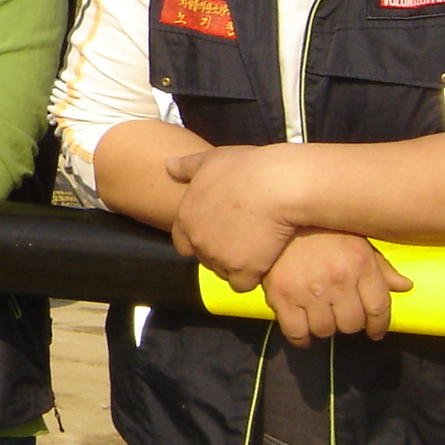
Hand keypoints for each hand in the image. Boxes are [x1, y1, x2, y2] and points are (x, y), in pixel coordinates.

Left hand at [168, 144, 310, 290]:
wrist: (277, 185)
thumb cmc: (245, 168)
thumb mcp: (211, 160)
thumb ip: (186, 166)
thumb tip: (167, 165)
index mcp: (186, 217)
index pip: (183, 243)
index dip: (200, 240)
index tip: (220, 233)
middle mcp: (197, 240)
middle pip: (204, 258)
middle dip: (219, 253)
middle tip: (243, 239)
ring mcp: (219, 257)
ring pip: (223, 272)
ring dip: (236, 265)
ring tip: (256, 247)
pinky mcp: (243, 270)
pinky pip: (242, 284)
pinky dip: (253, 276)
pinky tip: (264, 260)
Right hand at [259, 228, 413, 346]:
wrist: (276, 214)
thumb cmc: (320, 229)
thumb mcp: (356, 241)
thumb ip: (381, 267)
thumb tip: (405, 286)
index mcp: (360, 264)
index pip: (379, 308)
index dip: (379, 325)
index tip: (374, 332)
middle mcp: (338, 279)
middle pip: (352, 323)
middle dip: (349, 324)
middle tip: (341, 317)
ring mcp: (309, 289)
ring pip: (325, 330)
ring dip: (325, 328)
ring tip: (320, 318)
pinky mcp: (282, 295)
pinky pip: (296, 331)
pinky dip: (301, 338)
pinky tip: (303, 333)